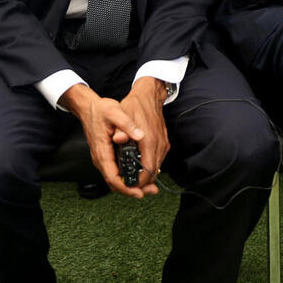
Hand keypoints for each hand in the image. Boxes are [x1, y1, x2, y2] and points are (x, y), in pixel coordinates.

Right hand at [61, 83, 149, 198]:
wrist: (88, 108)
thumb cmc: (99, 110)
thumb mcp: (114, 112)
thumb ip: (126, 124)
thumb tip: (140, 135)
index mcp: (102, 152)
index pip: (113, 177)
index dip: (126, 187)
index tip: (139, 192)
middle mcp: (101, 159)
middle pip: (116, 183)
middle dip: (133, 189)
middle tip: (151, 190)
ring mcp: (104, 159)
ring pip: (117, 179)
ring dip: (132, 185)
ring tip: (150, 186)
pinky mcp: (107, 157)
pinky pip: (117, 172)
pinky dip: (129, 177)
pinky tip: (141, 174)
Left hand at [119, 77, 170, 193]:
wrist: (150, 96)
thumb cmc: (136, 105)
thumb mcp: (123, 114)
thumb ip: (121, 128)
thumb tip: (118, 139)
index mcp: (149, 140)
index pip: (148, 169)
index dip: (139, 182)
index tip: (130, 186)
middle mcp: (159, 144)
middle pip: (153, 172)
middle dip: (142, 182)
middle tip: (129, 186)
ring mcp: (163, 144)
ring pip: (157, 167)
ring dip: (146, 174)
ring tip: (132, 178)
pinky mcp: (164, 143)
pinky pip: (158, 159)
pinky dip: (149, 165)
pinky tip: (139, 165)